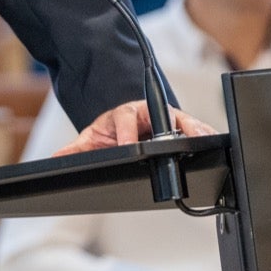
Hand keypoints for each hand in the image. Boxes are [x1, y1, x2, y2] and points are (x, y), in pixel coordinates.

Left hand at [52, 100, 215, 155]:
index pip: (125, 119)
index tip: (129, 146)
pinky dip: (205, 133)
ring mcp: (165, 118)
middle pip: (161, 116)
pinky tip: (214, 141)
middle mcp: (147, 112)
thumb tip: (56, 157)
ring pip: (181, 120)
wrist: (126, 122)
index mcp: (124, 113)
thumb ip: (76, 149)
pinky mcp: (180, 125)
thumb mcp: (92, 137)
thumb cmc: (111, 130)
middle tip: (176, 142)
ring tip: (204, 139)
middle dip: (170, 128)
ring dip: (194, 129)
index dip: (127, 134)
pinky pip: (194, 127)